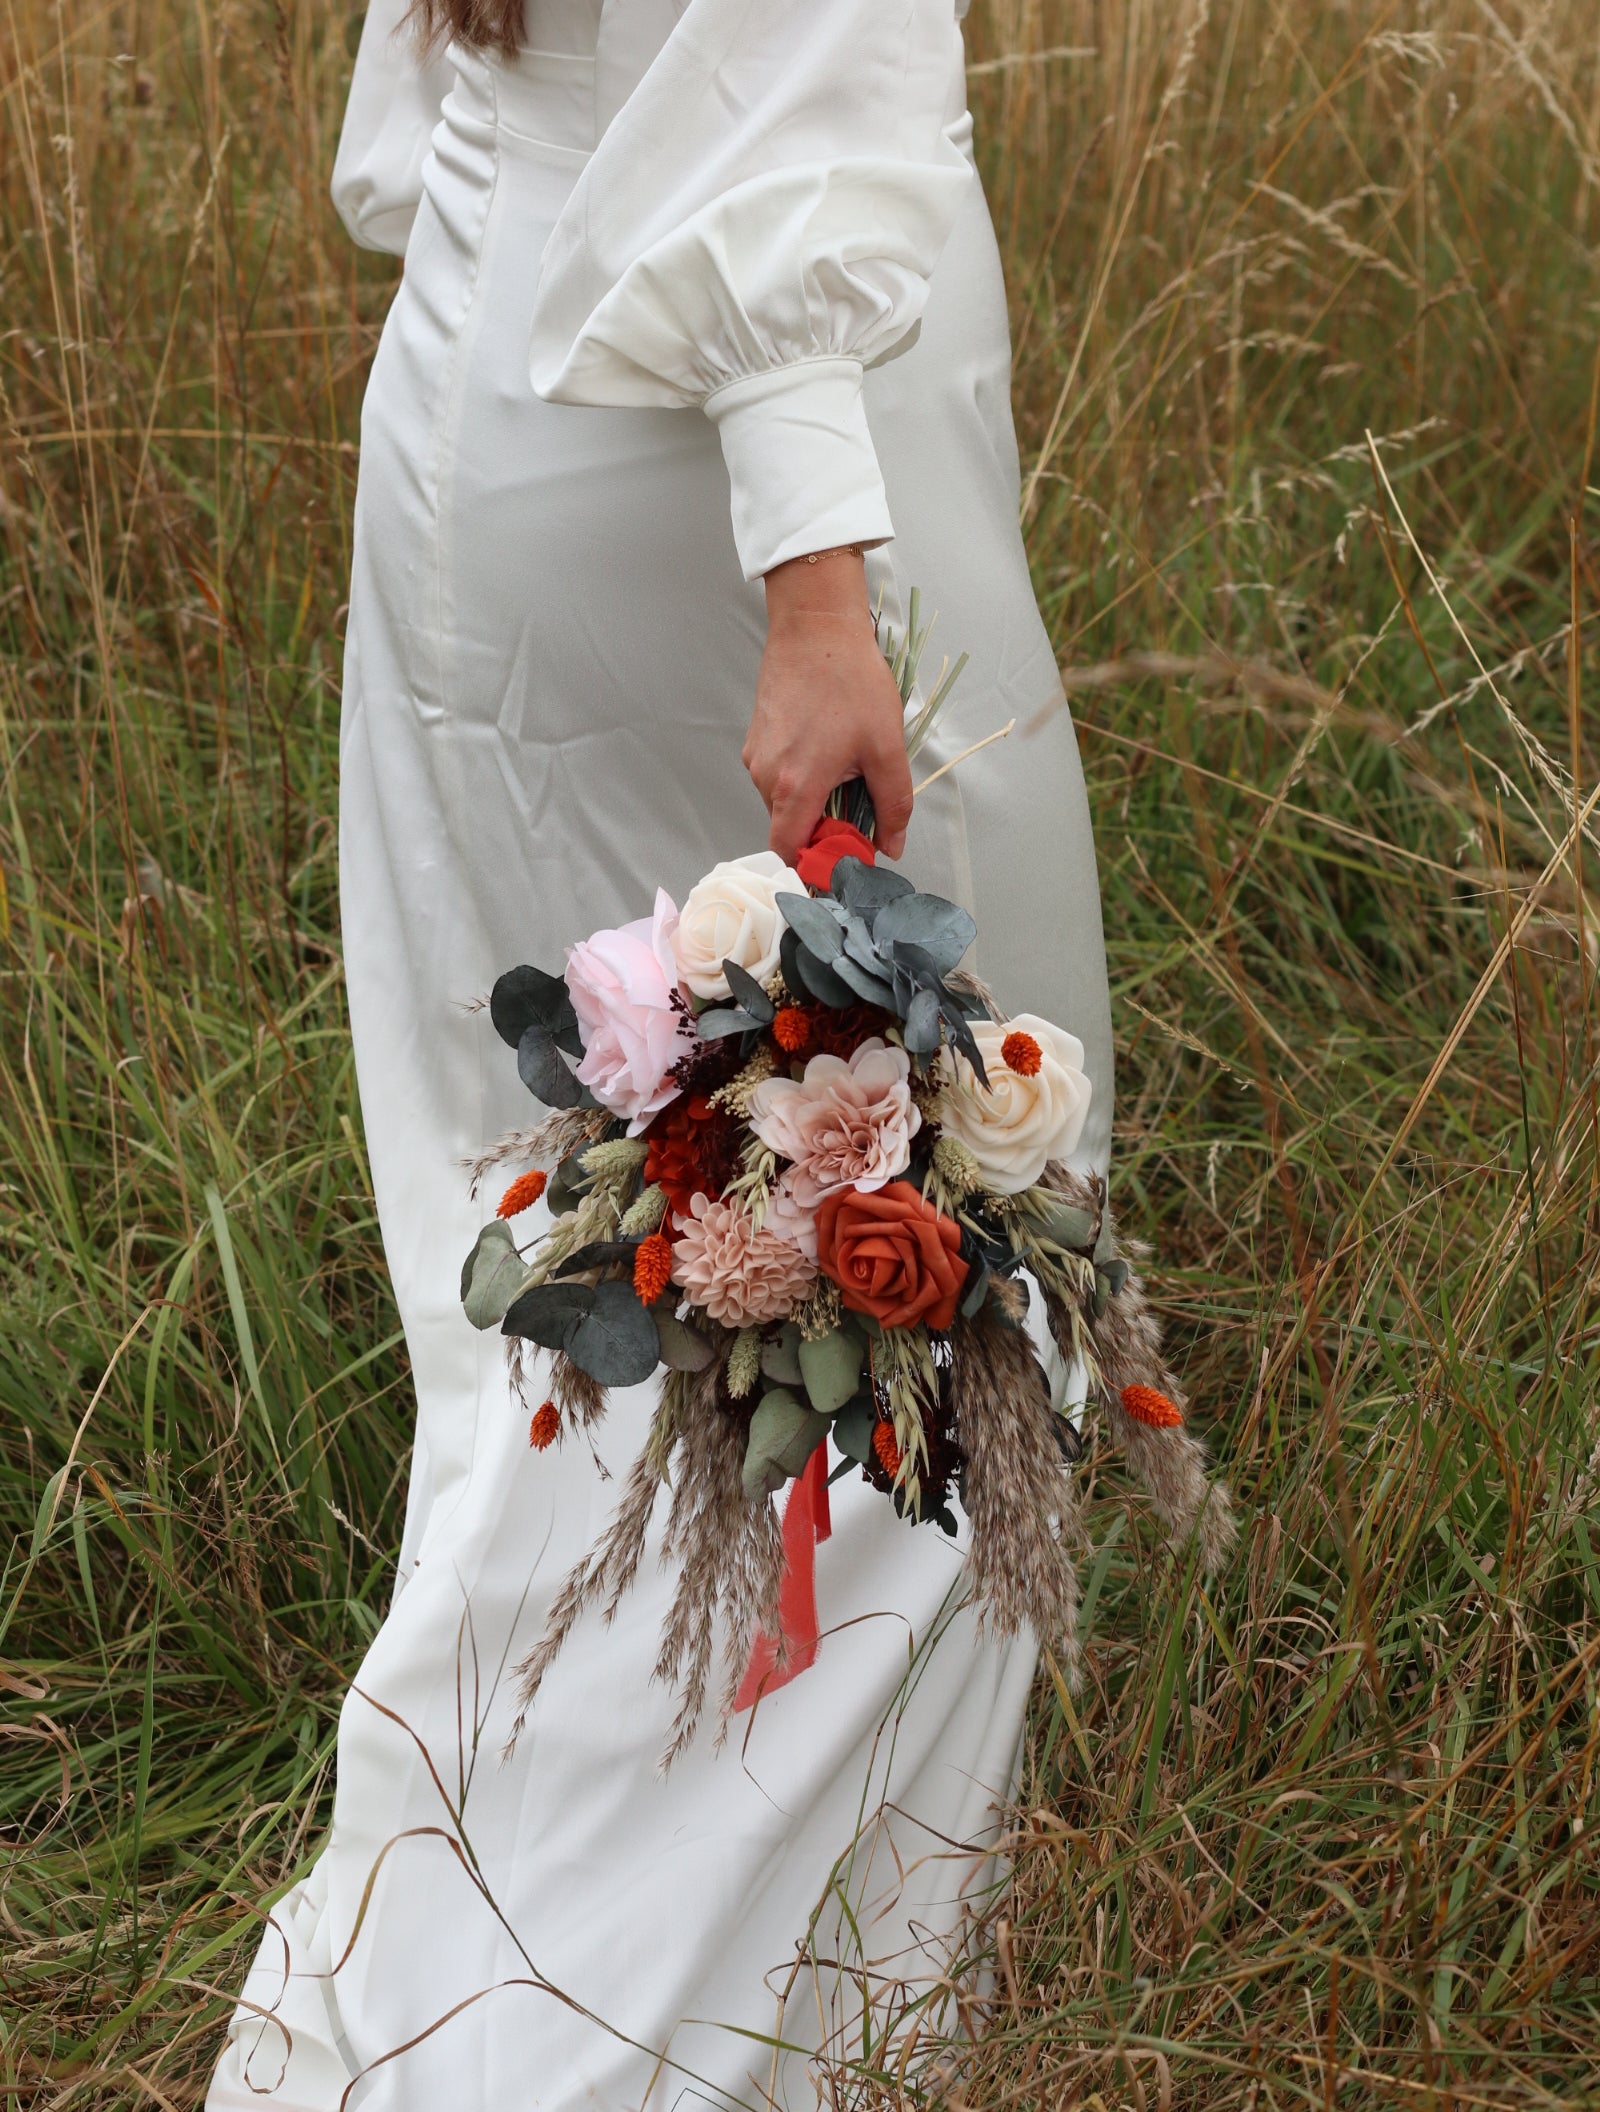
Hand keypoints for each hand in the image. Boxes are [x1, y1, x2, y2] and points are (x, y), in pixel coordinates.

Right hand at [744, 550, 913, 864]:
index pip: (789, 853)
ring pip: (784, 804)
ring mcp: (756, 758)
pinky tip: (826, 747)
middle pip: (789, 829)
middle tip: (858, 805)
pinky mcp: (755, 742)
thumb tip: (892, 846)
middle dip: (823, 828)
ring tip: (844, 766)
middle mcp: (766, 777)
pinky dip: (802, 778)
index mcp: (796, 785)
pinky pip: (778, 778)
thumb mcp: (887, 747)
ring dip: (814, 800)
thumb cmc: (851, 680)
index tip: (845, 855)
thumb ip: (893, 804)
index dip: (815, 864)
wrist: (815, 626)